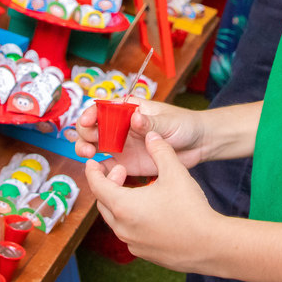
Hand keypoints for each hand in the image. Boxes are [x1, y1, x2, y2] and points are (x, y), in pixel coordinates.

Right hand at [65, 98, 206, 176]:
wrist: (197, 145)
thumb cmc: (183, 125)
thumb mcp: (168, 121)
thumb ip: (151, 122)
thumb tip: (134, 118)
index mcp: (128, 110)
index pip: (103, 108)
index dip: (91, 113)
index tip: (88, 121)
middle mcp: (120, 127)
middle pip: (92, 127)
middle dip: (84, 133)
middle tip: (88, 144)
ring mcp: (121, 145)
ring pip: (94, 146)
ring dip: (85, 149)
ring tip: (89, 155)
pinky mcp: (126, 163)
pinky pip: (107, 167)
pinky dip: (100, 170)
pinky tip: (102, 172)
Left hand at [84, 131, 219, 269]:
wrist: (211, 244)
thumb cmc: (191, 209)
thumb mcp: (175, 172)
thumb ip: (160, 151)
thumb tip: (151, 136)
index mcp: (123, 206)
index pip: (97, 186)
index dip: (93, 172)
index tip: (93, 163)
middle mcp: (122, 228)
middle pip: (103, 203)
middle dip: (109, 185)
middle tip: (123, 172)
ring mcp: (132, 243)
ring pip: (116, 219)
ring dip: (120, 202)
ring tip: (137, 190)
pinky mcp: (144, 253)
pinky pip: (129, 233)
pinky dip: (130, 219)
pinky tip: (149, 211)